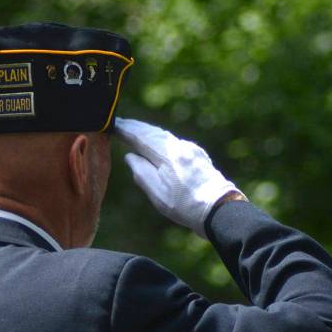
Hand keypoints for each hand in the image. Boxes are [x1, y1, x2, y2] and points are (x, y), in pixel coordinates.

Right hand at [114, 117, 243, 237]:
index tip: (112, 124)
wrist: (219, 209)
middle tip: (119, 122)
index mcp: (168, 154)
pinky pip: (174, 142)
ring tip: (134, 129)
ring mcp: (191, 149)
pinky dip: (160, 139)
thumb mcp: (157, 193)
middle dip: (135, 127)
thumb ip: (141, 172)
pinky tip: (156, 142)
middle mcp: (181, 146)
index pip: (142, 137)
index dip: (126, 130)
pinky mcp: (198, 155)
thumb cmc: (185, 205)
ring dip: (148, 132)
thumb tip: (130, 156)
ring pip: (164, 136)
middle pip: (153, 132)